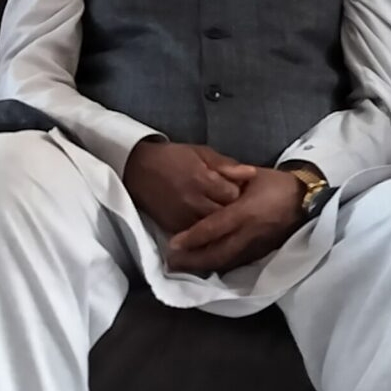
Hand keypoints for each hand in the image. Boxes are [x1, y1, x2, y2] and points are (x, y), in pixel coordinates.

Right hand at [121, 141, 248, 235]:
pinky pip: (198, 237)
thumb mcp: (201, 153)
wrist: (138, 169)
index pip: (233, 195)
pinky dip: (206, 233)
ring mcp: (183, 216)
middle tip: (235, 205)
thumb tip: (251, 174)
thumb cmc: (173, 157)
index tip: (238, 189)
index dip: (239, 192)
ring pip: (213, 230)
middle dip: (233, 210)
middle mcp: (194, 201)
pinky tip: (211, 226)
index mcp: (202, 179)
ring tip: (225, 217)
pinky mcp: (174, 227)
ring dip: (221, 224)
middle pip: (225, 215)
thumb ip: (226, 165)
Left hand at [166, 167, 307, 274]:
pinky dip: (218, 266)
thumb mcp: (252, 174)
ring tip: (182, 267)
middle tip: (171, 263)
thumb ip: (229, 177)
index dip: (192, 238)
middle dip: (193, 261)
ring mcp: (257, 246)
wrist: (307, 200)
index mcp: (246, 212)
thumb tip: (206, 181)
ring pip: (226, 263)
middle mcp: (250, 233)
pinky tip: (204, 266)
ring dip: (203, 267)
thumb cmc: (276, 184)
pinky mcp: (262, 253)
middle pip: (217, 253)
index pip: (214, 228)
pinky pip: (236, 263)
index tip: (173, 245)